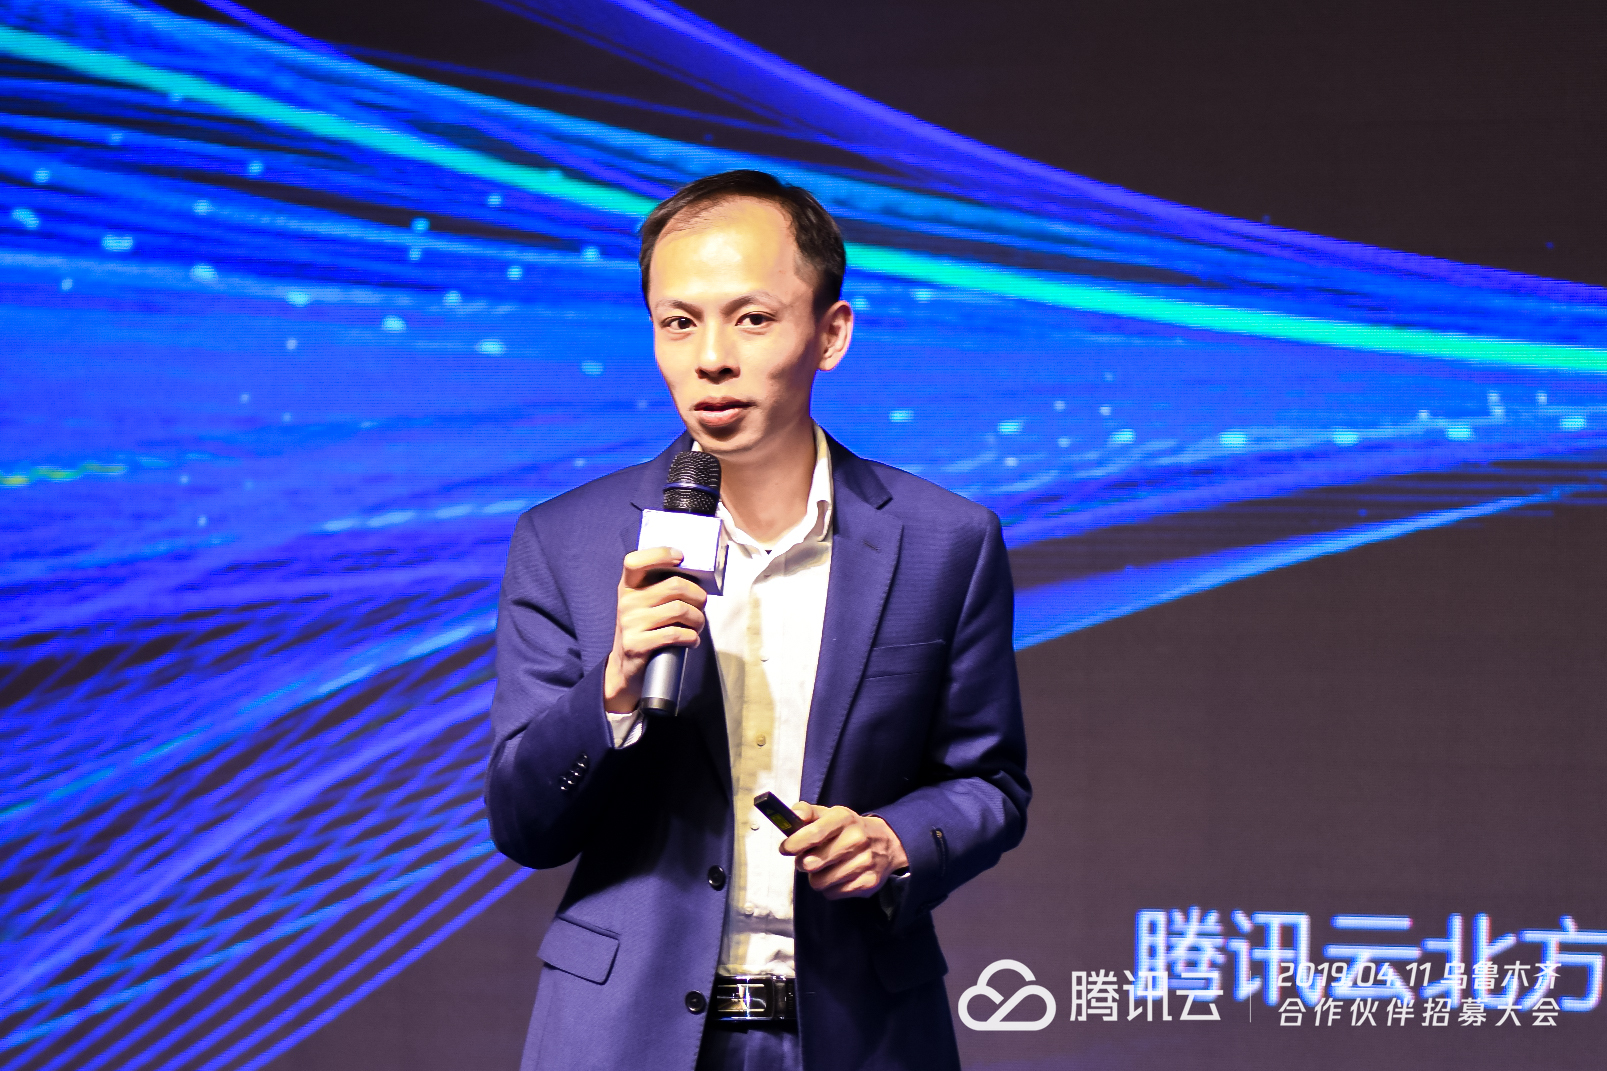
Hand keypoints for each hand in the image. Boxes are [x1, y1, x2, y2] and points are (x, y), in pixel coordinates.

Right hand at [603, 546, 707, 712]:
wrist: (625, 667)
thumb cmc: (644, 630)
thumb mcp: (643, 604)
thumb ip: (660, 587)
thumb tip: (697, 577)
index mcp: (627, 586)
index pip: (635, 561)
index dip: (659, 554)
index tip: (681, 558)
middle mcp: (626, 602)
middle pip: (674, 586)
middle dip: (697, 596)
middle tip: (702, 605)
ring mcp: (630, 623)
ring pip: (679, 610)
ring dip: (698, 619)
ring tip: (698, 625)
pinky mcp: (636, 644)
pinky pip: (675, 634)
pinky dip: (691, 637)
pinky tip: (692, 640)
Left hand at [780, 802, 907, 898]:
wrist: (886, 844)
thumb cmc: (849, 829)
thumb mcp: (831, 814)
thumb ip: (808, 812)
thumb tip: (793, 815)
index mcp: (844, 818)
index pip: (815, 832)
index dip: (795, 843)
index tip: (785, 848)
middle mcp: (856, 839)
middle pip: (812, 862)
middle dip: (803, 863)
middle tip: (807, 859)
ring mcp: (864, 862)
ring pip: (820, 882)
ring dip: (817, 877)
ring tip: (825, 868)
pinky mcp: (868, 883)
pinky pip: (832, 893)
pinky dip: (830, 888)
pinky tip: (838, 876)